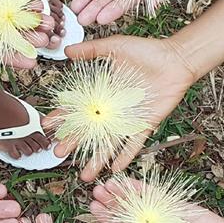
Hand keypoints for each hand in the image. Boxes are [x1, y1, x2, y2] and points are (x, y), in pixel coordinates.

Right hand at [50, 35, 196, 180]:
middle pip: (89, 131)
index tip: (48, 126)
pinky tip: (114, 168)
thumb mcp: (115, 47)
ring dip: (96, 159)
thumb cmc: (147, 51)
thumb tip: (67, 51)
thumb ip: (91, 50)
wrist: (175, 59)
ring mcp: (128, 119)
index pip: (78, 108)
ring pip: (109, 143)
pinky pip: (133, 144)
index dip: (62, 117)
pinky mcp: (144, 124)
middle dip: (73, 142)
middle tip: (59, 153)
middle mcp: (113, 110)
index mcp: (103, 94)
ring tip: (85, 174)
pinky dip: (125, 156)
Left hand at [89, 182, 223, 222]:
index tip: (94, 211)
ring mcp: (161, 216)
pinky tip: (123, 181)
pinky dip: (137, 188)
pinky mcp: (174, 206)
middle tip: (95, 194)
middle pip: (124, 215)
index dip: (107, 222)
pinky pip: (152, 195)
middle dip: (110, 205)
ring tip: (104, 185)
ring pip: (135, 203)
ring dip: (120, 194)